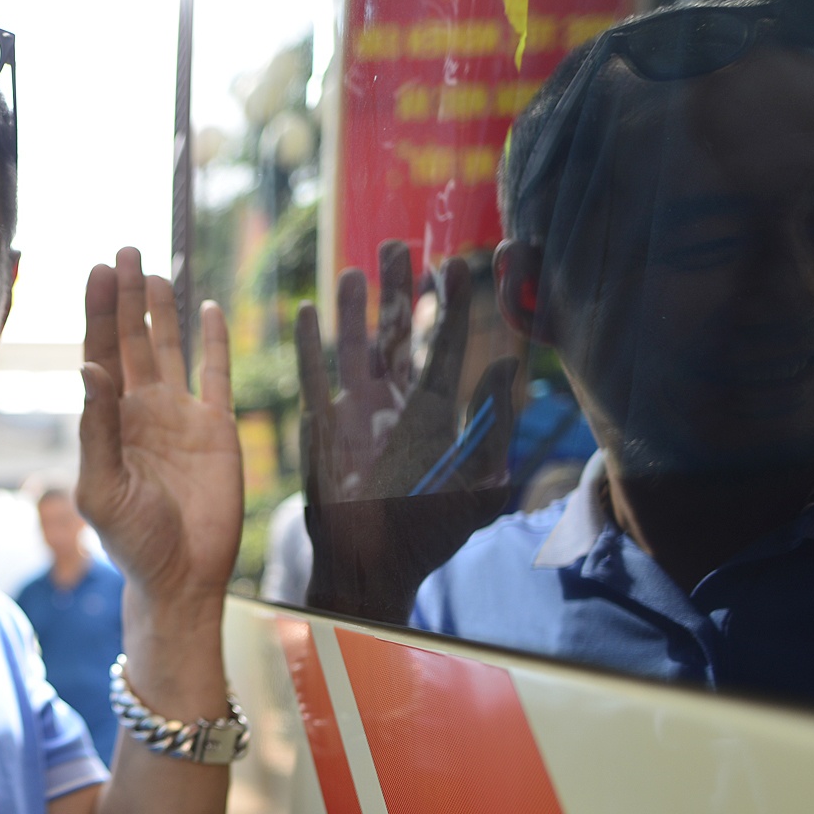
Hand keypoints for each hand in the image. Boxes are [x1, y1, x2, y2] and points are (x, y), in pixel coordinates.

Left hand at [76, 248, 241, 614]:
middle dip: (126, 297)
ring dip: (162, 310)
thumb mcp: (103, 487)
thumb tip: (90, 367)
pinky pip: (217, 375)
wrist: (181, 576)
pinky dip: (216, 342)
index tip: (96, 271)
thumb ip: (96, 428)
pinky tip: (209, 307)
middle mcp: (142, 411)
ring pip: (170, 349)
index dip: (99, 313)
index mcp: (109, 421)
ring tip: (152, 269)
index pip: (101, 354)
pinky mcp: (218, 430)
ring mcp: (181, 417)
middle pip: (133, 340)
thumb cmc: (133, 540)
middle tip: (122, 250)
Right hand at [293, 240, 517, 621]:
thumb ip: (494, 425)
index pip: (450, 343)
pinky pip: (312, 378)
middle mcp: (395, 404)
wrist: (376, 570)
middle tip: (403, 243)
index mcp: (436, 412)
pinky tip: (305, 310)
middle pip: (400, 332)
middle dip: (401, 288)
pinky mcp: (322, 429)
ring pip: (356, 345)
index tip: (467, 261)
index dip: (459, 303)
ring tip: (358, 265)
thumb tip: (508, 363)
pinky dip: (309, 345)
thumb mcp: (478, 483)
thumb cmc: (430, 535)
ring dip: (356, 307)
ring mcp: (356, 413)